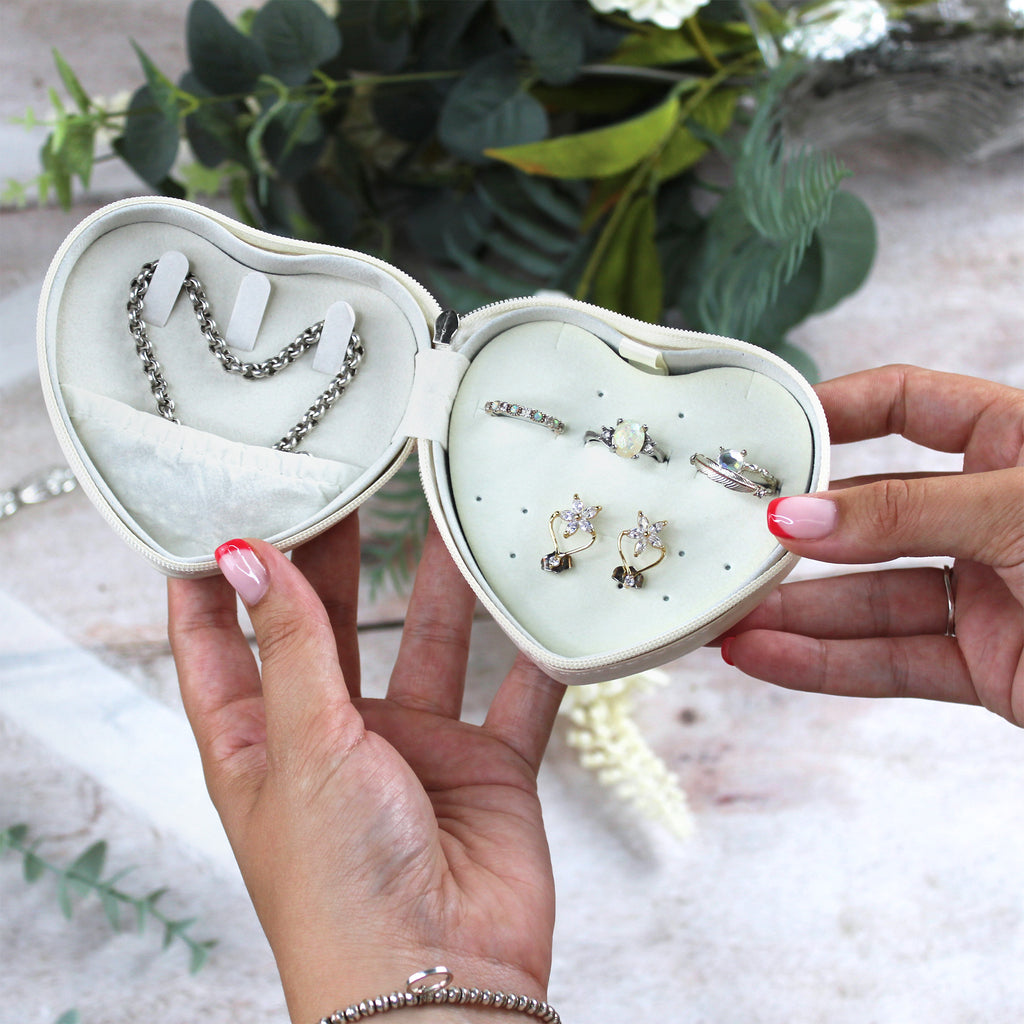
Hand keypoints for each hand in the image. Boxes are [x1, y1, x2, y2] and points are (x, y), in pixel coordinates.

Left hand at [168, 514, 564, 1021]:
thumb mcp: (303, 750)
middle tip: (353, 480)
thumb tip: (247, 557)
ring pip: (434, 646)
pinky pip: (518, 696)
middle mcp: (336, 740)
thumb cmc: (339, 893)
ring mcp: (415, 753)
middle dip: (340, 557)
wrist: (440, 984)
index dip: (219, 576)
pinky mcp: (486, 770)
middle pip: (332, 626)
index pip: (222, 641)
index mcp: (263, 743)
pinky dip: (536, 655)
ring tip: (452, 509)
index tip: (229, 502)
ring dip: (445, 586)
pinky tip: (546, 600)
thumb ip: (292, 647)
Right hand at [721, 365, 1022, 725]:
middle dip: (798, 533)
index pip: (911, 405)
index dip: (839, 411)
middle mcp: (996, 515)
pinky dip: (826, 663)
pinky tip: (766, 656)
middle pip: (872, 514)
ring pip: (871, 598)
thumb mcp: (1023, 512)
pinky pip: (892, 661)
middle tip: (728, 543)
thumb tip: (797, 515)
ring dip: (796, 611)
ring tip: (724, 617)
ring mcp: (991, 593)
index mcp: (1022, 446)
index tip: (769, 432)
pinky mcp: (990, 666)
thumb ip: (905, 515)